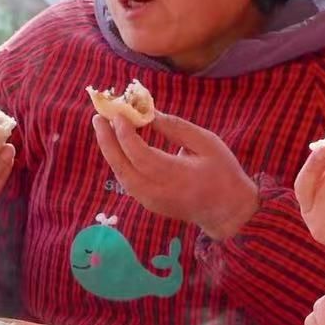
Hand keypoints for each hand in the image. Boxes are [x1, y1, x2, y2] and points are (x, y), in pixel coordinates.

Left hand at [92, 113, 259, 238]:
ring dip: (110, 151)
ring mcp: (150, 201)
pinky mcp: (147, 204)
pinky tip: (118, 145)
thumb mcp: (206, 143)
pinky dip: (120, 161)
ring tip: (104, 128)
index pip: (140, 155)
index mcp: (176, 175)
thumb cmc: (222, 172)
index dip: (125, 134)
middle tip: (98, 117)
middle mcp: (158, 192)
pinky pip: (127, 181)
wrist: (226, 211)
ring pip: (121, 175)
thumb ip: (177, 129)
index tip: (119, 113)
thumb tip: (149, 114)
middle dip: (107, 141)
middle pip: (122, 167)